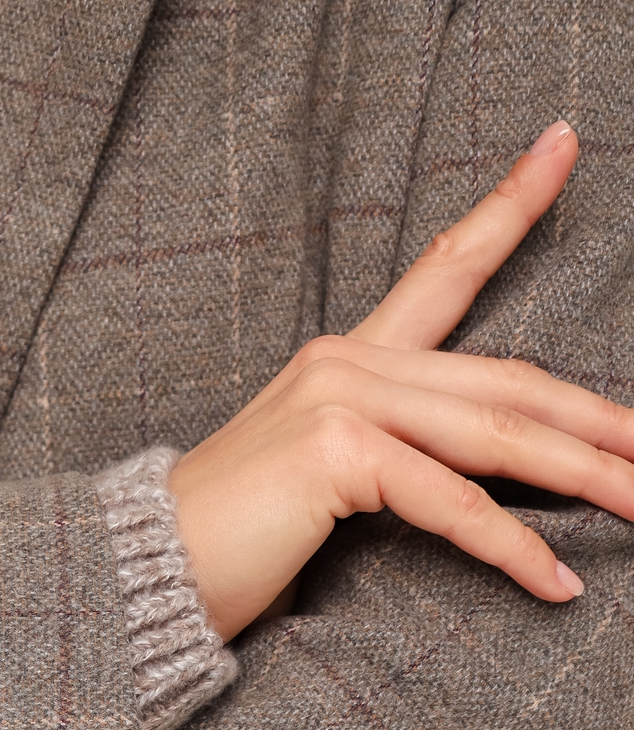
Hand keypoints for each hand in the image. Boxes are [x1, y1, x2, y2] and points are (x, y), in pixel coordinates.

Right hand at [169, 122, 633, 640]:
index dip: (511, 206)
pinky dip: (512, 549)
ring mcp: (342, 401)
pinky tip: (557, 582)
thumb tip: (482, 484)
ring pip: (499, 437)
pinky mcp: (337, 453)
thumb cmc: (226, 547)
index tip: (566, 147)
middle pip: (509, 384)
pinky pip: (452, 504)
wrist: (141, 575)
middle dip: (601, 422)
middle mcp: (349, 363)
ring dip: (587, 479)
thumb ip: (392, 464)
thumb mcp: (319, 487)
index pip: (445, 271)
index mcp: (347, 361)